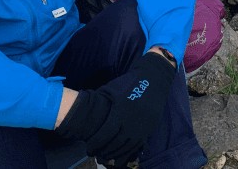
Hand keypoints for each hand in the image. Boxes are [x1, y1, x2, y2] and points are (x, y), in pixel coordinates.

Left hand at [56, 52, 175, 161]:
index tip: (88, 148)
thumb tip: (83, 109)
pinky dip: (127, 153)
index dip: (95, 144)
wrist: (154, 80)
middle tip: (94, 155)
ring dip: (114, 154)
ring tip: (104, 157)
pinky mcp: (149, 129)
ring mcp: (142, 127)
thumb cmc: (129, 83)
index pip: (104, 134)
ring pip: (126, 148)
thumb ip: (99, 100)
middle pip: (115, 144)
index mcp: (120, 111)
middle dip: (102, 152)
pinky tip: (119, 155)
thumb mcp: (112, 88)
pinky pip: (137, 146)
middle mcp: (132, 122)